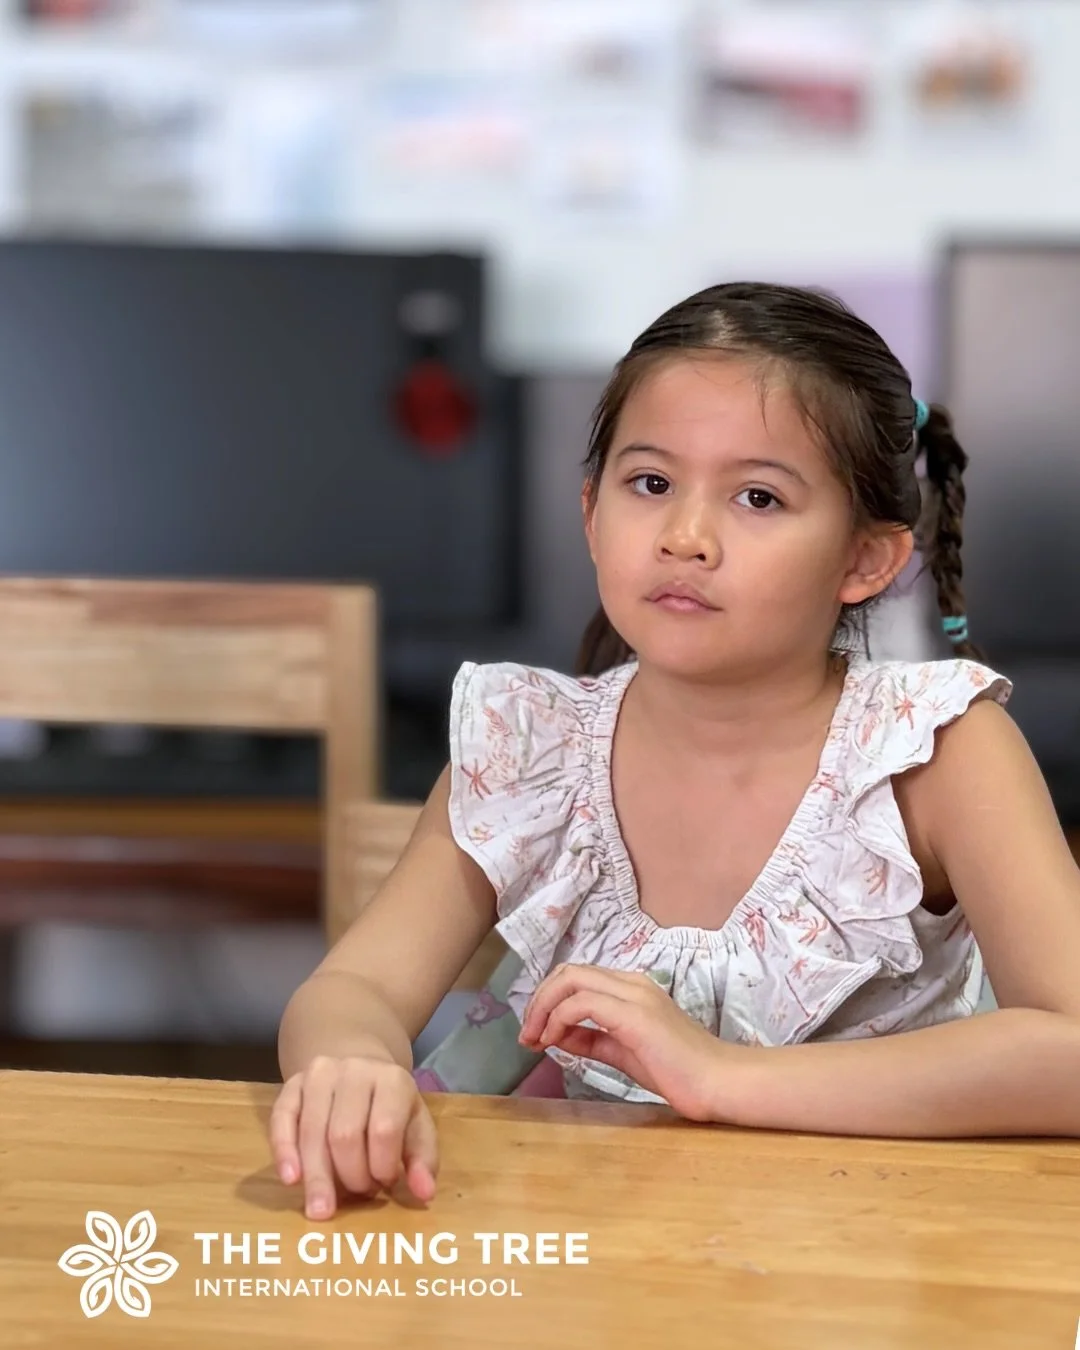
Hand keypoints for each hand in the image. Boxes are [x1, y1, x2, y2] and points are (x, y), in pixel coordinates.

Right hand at [269, 1054, 438, 1219]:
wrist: (360, 1068)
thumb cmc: (392, 1108)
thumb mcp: (417, 1127)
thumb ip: (423, 1160)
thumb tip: (424, 1193)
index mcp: (392, 1080)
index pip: (383, 1130)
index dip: (381, 1167)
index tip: (384, 1185)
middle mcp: (354, 1070)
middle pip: (344, 1135)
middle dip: (350, 1176)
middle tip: (359, 1193)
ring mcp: (319, 1074)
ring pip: (312, 1132)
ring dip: (317, 1176)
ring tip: (322, 1210)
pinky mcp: (292, 1084)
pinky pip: (281, 1119)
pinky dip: (284, 1152)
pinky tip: (291, 1180)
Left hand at [518, 964, 741, 1120]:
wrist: (717, 1082)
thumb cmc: (678, 1071)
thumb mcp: (623, 1052)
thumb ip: (592, 1040)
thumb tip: (558, 1036)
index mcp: (631, 988)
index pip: (578, 977)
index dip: (548, 1000)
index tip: (534, 1033)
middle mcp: (631, 983)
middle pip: (568, 972)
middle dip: (539, 1000)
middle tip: (527, 1034)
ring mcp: (633, 995)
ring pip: (570, 980)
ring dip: (543, 1008)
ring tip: (535, 1039)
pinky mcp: (633, 1014)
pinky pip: (581, 1003)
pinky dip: (559, 1019)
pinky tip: (554, 1042)